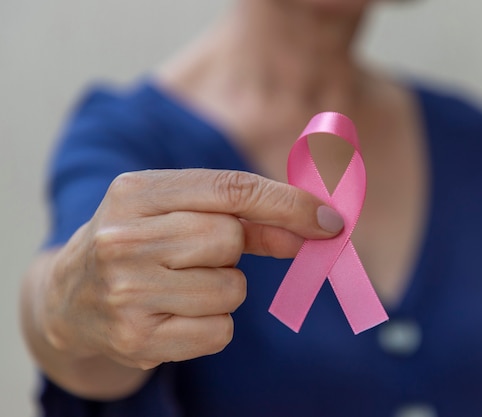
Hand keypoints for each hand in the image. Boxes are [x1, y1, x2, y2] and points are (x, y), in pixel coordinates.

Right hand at [41, 169, 342, 369]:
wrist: (69, 301)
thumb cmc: (139, 245)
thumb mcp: (177, 214)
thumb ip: (246, 217)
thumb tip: (315, 226)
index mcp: (134, 192)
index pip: (230, 188)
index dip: (288, 203)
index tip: (330, 219)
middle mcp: (122, 239)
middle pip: (229, 238)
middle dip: (233, 249)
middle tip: (204, 255)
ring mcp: (126, 292)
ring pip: (230, 289)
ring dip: (223, 289)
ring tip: (181, 285)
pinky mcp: (136, 340)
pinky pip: (219, 330)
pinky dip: (212, 324)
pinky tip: (176, 315)